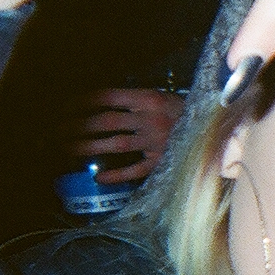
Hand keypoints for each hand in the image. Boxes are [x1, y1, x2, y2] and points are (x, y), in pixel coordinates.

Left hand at [64, 88, 184, 183]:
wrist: (214, 130)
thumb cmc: (183, 112)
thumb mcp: (161, 97)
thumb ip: (135, 100)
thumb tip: (101, 102)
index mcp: (149, 99)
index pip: (109, 96)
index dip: (85, 100)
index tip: (67, 104)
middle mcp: (150, 119)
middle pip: (107, 121)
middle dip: (80, 125)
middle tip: (59, 129)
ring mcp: (155, 142)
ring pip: (117, 144)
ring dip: (90, 146)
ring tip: (69, 149)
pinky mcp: (161, 161)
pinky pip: (135, 170)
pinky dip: (116, 174)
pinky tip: (99, 177)